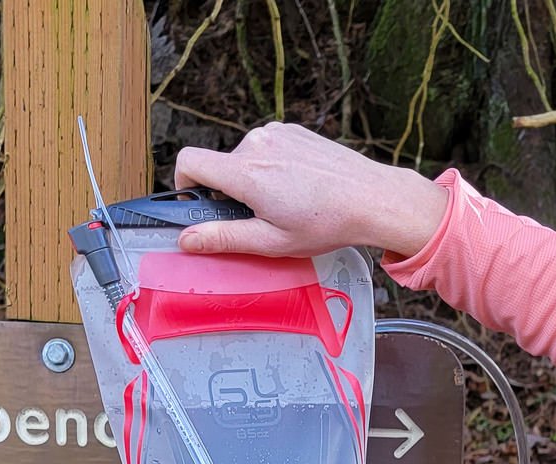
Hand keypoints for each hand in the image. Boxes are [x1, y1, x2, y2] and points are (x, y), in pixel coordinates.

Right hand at [173, 123, 448, 259]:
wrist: (371, 198)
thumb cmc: (327, 223)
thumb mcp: (271, 241)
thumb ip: (223, 239)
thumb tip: (187, 240)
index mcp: (246, 172)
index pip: (189, 162)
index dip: (184, 183)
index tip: (199, 204)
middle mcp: (257, 144)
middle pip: (220, 164)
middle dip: (228, 191)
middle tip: (259, 217)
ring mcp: (277, 133)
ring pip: (244, 157)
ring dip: (253, 179)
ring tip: (285, 202)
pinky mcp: (293, 130)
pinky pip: (267, 148)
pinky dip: (273, 166)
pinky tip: (298, 186)